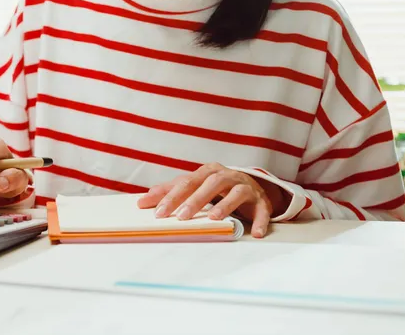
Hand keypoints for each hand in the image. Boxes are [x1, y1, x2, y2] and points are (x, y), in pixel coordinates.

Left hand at [137, 163, 288, 237]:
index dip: (172, 197)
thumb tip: (141, 201)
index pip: (187, 182)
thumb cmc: (215, 187)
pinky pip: (262, 210)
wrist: (251, 185)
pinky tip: (256, 233)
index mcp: (207, 172)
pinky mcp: (261, 201)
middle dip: (195, 200)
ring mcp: (245, 186)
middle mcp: (227, 175)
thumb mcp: (193, 186)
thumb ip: (169, 192)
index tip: (158, 212)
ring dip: (225, 206)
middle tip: (181, 217)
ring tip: (214, 219)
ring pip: (235, 192)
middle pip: (210, 184)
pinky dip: (260, 221)